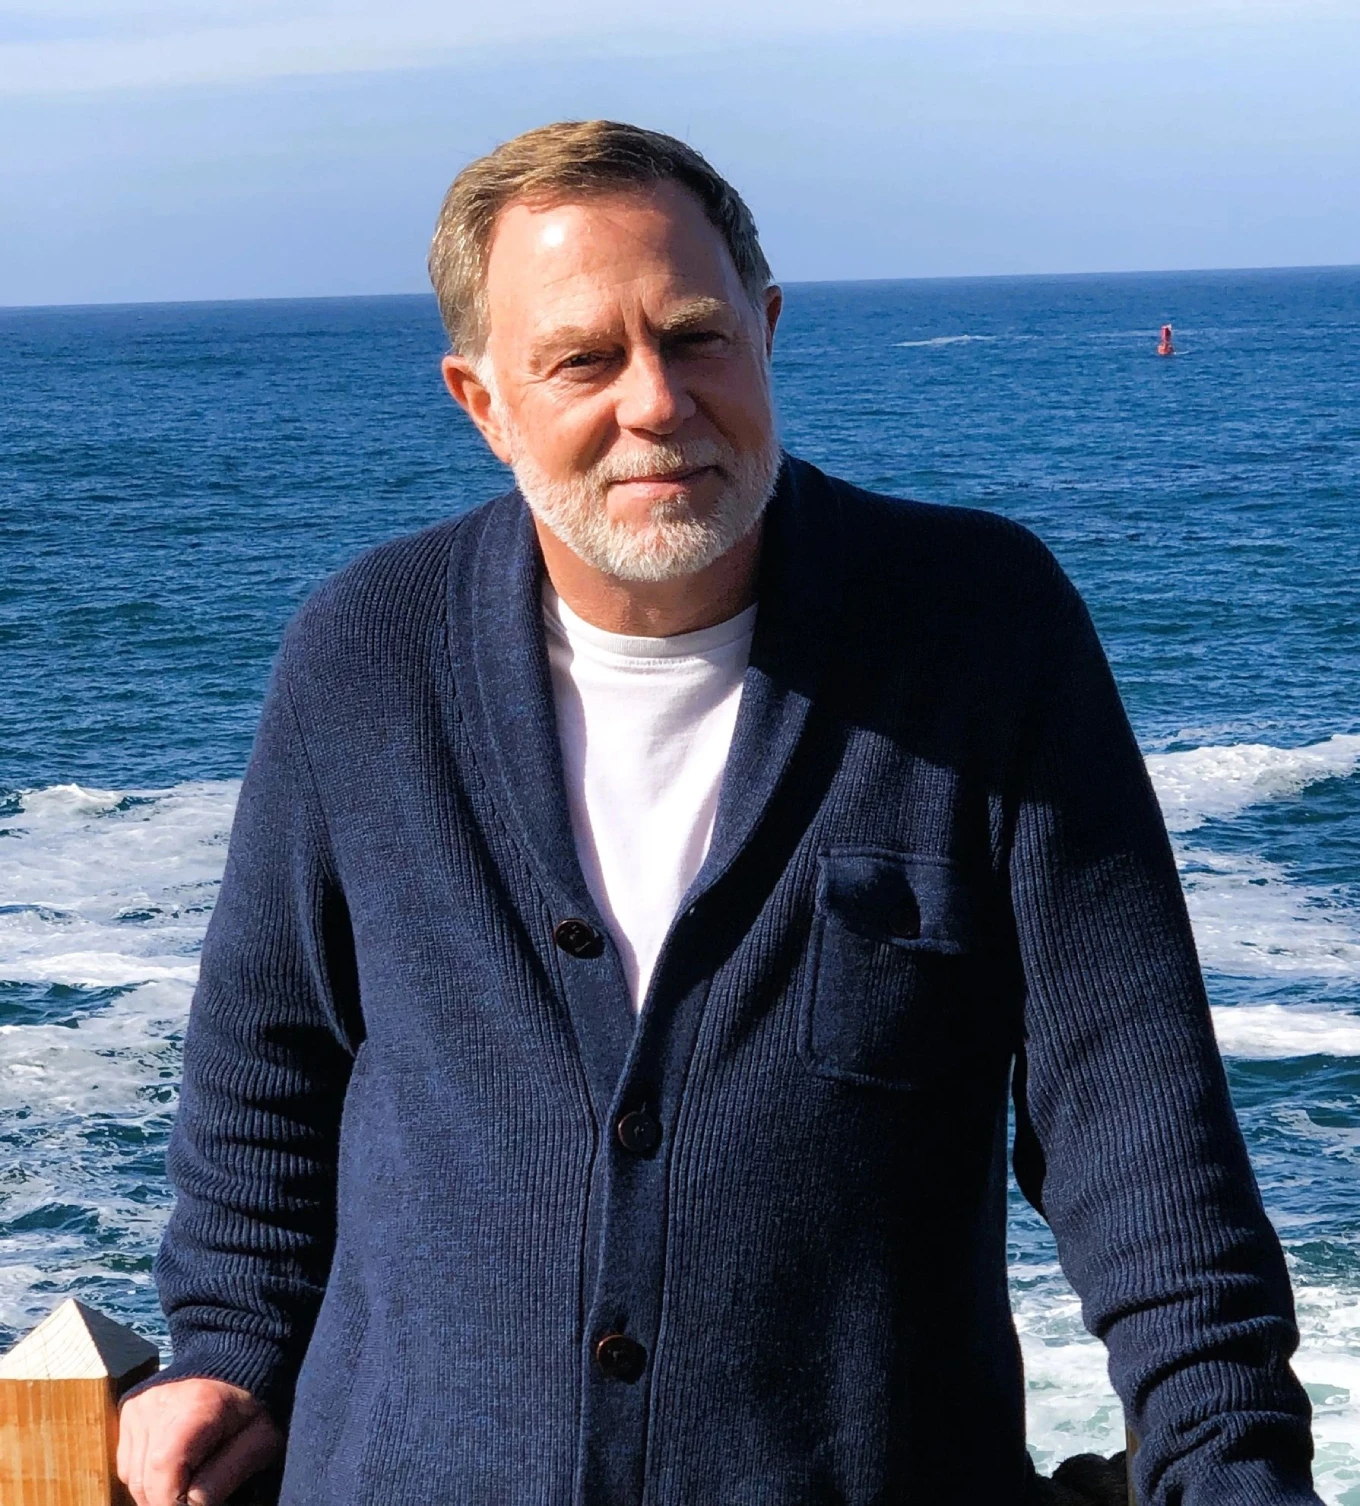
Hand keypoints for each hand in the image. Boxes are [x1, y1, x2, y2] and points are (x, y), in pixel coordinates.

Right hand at [117, 1377, 284, 1505]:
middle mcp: (157, 1404)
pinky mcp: (130, 1409)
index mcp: (194, 1408)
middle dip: (170, 1502)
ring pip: (132, 1477)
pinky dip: (147, 1474)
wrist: (240, 1357)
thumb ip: (224, 1478)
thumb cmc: (256, 1402)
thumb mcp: (260, 1440)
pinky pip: (128, 1462)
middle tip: (198, 1497)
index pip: (164, 1478)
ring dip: (157, 1491)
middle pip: (145, 1482)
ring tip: (189, 1481)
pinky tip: (174, 1466)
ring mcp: (140, 1406)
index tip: (201, 1505)